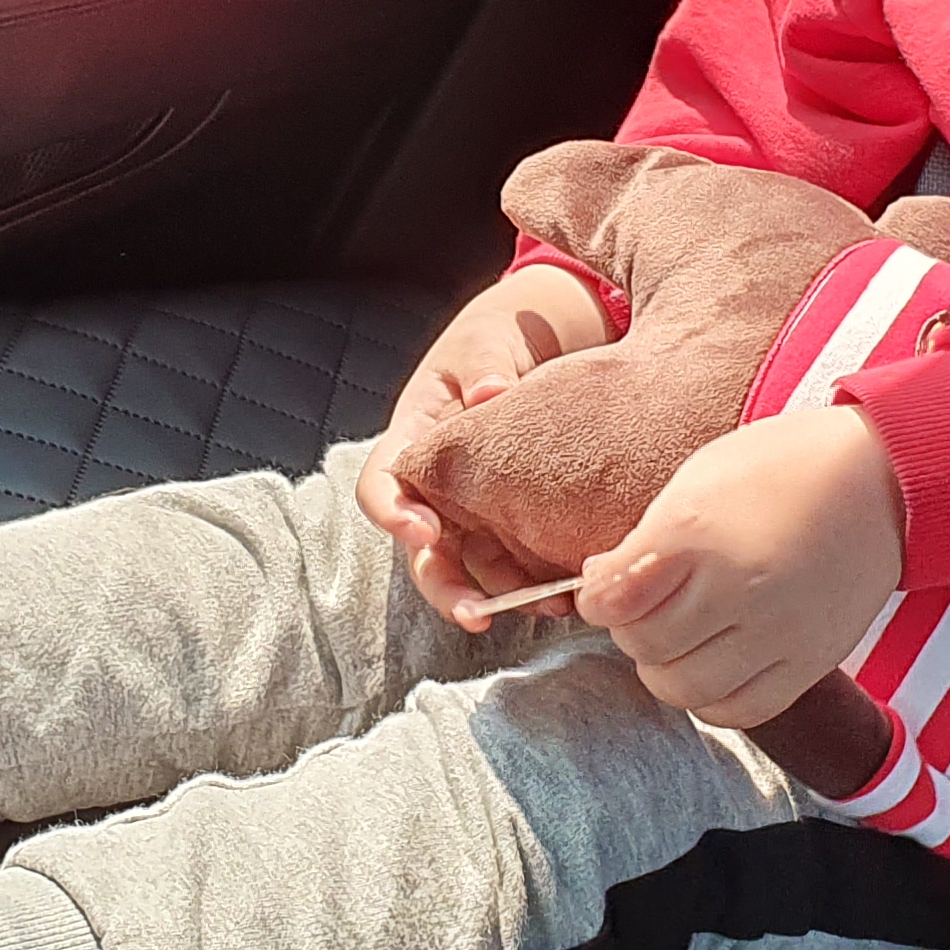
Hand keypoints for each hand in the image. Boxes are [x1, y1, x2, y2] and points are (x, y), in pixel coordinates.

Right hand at [358, 261, 616, 626]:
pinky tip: (568, 594)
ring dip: (500, 596)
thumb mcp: (484, 341)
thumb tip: (490, 393)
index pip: (382, 485)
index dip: (393, 514)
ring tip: (544, 607)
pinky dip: (537, 583)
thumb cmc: (498, 338)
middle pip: (424, 551)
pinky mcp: (514, 523)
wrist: (541, 341)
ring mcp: (474, 511)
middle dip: (446, 587)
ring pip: (472, 569)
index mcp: (413, 440)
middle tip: (476, 612)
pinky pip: (517, 563)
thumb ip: (484, 366)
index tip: (422, 532)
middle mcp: (436, 488)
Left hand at [573, 404, 905, 728]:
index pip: (612, 600)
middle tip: (646, 605)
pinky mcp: (809, 662)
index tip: (605, 585)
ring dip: (666, 667)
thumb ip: (646, 540)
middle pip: (644, 647)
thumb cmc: (780, 468)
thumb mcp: (698, 480)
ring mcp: (777, 633)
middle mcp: (737, 589)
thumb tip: (600, 588)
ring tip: (679, 636)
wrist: (881, 477)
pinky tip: (715, 663)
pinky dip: (712, 697)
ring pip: (684, 689)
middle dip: (630, 628)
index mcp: (699, 534)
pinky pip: (739, 711)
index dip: (596, 597)